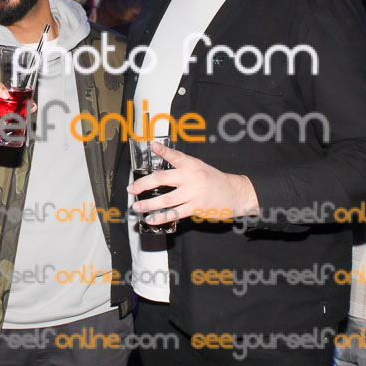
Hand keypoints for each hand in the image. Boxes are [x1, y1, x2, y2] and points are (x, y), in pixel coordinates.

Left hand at [127, 142, 259, 222]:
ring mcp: (193, 193)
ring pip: (166, 199)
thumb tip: (158, 173)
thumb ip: (180, 168)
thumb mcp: (199, 167)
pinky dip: (161, 217)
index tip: (153, 146)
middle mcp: (191, 177)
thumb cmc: (213, 179)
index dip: (164, 151)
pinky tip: (151, 219)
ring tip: (137, 206)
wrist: (234, 193)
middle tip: (131, 188)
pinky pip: (175, 213)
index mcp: (192, 165)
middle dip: (143, 184)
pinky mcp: (196, 208)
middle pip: (162, 179)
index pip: (175, 156)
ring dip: (148, 204)